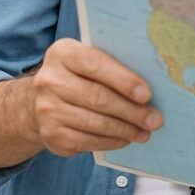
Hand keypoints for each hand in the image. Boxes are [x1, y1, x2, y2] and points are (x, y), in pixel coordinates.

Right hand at [30, 38, 162, 156]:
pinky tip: (126, 139)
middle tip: (154, 119)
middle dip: (131, 111)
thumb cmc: (80, 75)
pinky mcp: (50, 134)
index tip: (147, 95)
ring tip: (145, 132)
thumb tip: (154, 82)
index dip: (123, 80)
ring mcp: (46, 109)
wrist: (40, 100)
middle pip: (98, 97)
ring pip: (94, 122)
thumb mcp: (90, 59)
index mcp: (63, 53)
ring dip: (125, 129)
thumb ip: (114, 64)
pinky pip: (86, 141)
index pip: (95, 64)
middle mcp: (49, 80)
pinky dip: (110, 141)